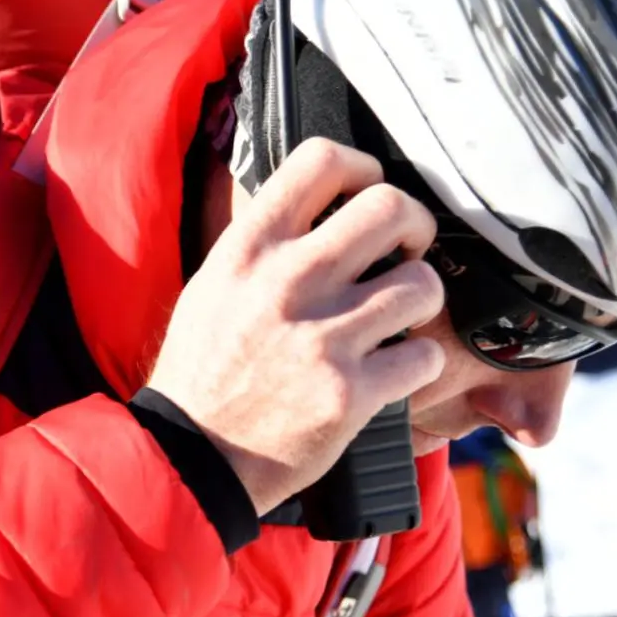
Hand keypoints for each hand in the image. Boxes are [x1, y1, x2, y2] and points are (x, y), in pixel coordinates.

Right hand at [146, 138, 445, 515]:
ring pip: (421, 282)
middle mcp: (286, 282)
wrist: (192, 456)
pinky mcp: (350, 393)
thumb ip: (262, 244)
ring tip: (400, 314)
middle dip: (415, 225)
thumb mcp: (212, 286)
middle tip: (407, 249)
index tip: (368, 190)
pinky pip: (424, 355)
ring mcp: (321, 338)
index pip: (320, 160)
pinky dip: (419, 362)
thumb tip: (321, 206)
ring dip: (420, 297)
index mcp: (248, 250)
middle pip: (391, 207)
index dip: (362, 167)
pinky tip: (396, 367)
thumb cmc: (203, 369)